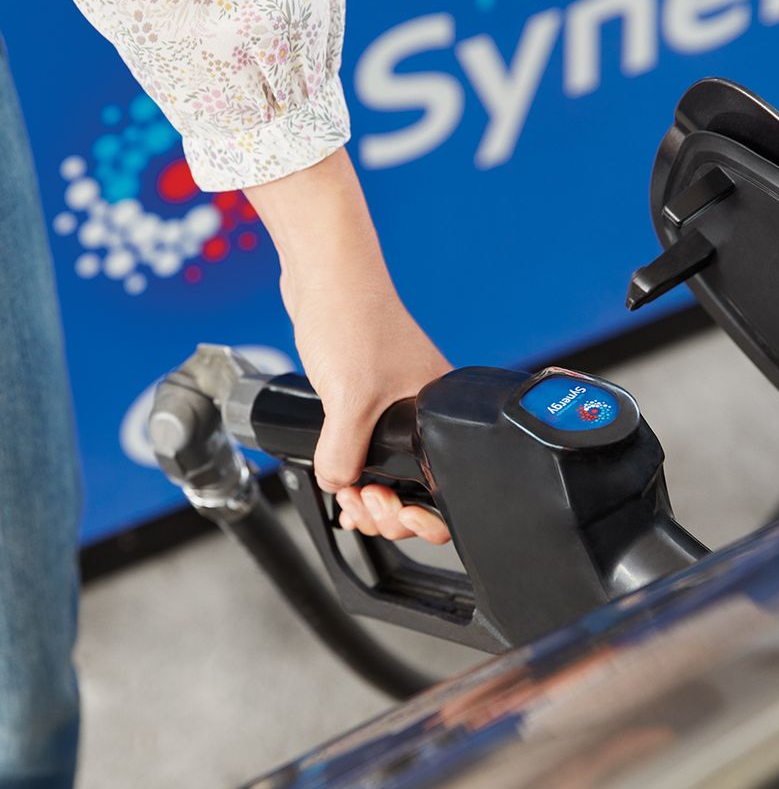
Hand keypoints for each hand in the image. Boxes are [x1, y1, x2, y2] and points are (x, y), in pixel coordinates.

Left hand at [244, 148, 451, 544]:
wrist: (325, 275)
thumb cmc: (352, 318)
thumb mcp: (349, 400)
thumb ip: (343, 457)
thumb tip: (338, 486)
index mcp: (440, 412)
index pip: (443, 486)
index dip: (413, 513)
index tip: (383, 510)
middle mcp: (424, 409)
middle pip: (415, 485)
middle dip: (387, 507)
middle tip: (360, 504)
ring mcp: (395, 402)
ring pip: (389, 468)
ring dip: (369, 491)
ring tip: (347, 496)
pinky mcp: (367, 393)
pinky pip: (368, 446)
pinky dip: (355, 468)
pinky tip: (340, 474)